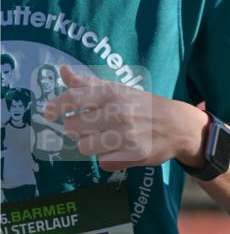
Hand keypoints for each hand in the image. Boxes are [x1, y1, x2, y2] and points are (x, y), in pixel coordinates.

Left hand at [43, 66, 207, 170]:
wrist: (177, 124)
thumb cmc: (143, 105)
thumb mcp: (118, 90)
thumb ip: (88, 84)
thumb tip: (63, 71)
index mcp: (111, 93)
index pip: (73, 98)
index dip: (56, 107)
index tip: (48, 115)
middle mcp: (117, 112)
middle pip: (74, 127)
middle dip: (75, 130)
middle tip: (85, 129)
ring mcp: (126, 135)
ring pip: (85, 147)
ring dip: (89, 146)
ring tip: (102, 141)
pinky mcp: (134, 154)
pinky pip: (103, 162)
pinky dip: (105, 158)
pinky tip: (116, 151)